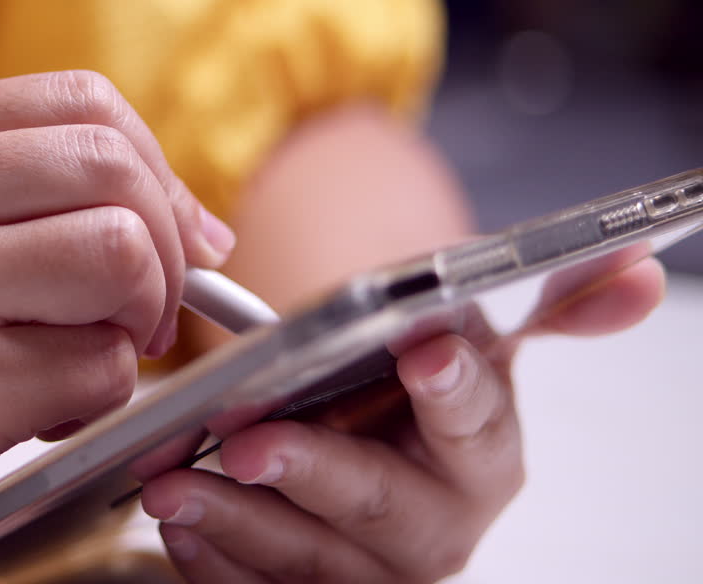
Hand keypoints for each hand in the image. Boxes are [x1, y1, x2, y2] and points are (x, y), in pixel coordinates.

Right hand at [0, 71, 233, 577]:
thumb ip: (29, 203)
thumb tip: (195, 226)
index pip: (82, 102)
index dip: (156, 166)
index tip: (176, 232)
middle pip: (114, 169)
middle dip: (166, 249)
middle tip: (147, 311)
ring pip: (121, 260)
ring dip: (133, 326)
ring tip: (77, 361)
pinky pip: (99, 370)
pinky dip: (93, 401)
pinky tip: (31, 414)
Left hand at [142, 257, 664, 582]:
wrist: (365, 440)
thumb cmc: (405, 389)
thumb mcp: (467, 342)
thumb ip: (546, 307)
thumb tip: (641, 266)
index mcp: (484, 456)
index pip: (476, 422)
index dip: (451, 388)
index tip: (422, 350)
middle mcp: (438, 525)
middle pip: (383, 508)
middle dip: (315, 473)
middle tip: (251, 442)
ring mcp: (376, 572)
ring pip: (313, 562)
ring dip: (240, 524)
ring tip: (178, 485)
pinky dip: (214, 563)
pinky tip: (179, 525)